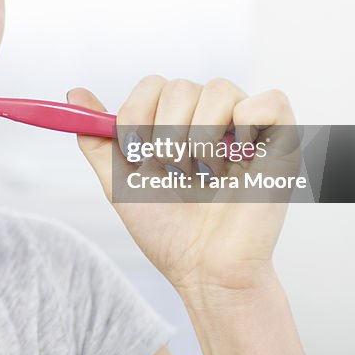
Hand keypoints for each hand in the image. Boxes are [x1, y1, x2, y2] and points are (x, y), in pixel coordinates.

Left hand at [67, 76, 299, 296]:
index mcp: (174, 121)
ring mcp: (245, 124)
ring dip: (201, 137)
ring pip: (219, 89)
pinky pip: (268, 100)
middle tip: (173, 172)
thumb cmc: (167, 229)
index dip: (137, 117)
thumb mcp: (119, 182)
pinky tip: (239, 159)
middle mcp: (209, 116)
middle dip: (166, 133)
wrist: (205, 268)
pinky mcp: (280, 138)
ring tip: (205, 174)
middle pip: (180, 86)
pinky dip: (248, 123)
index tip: (138, 157)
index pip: (152, 86)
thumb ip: (98, 139)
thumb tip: (75, 93)